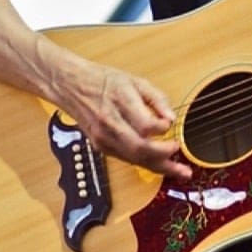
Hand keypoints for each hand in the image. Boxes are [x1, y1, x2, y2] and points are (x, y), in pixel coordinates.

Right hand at [54, 57, 192, 181]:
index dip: (162, 128)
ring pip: (134, 159)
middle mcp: (110, 123)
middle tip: (179, 155)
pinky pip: (127, 159)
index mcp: (119, 102)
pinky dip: (145, 163)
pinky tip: (160, 164)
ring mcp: (104, 138)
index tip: (170, 124)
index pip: (144, 125)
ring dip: (159, 167)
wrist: (71, 86)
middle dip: (164, 157)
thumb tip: (172, 117)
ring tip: (179, 171)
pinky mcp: (101, 147)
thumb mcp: (134, 80)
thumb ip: (157, 98)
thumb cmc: (103, 81)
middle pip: (139, 148)